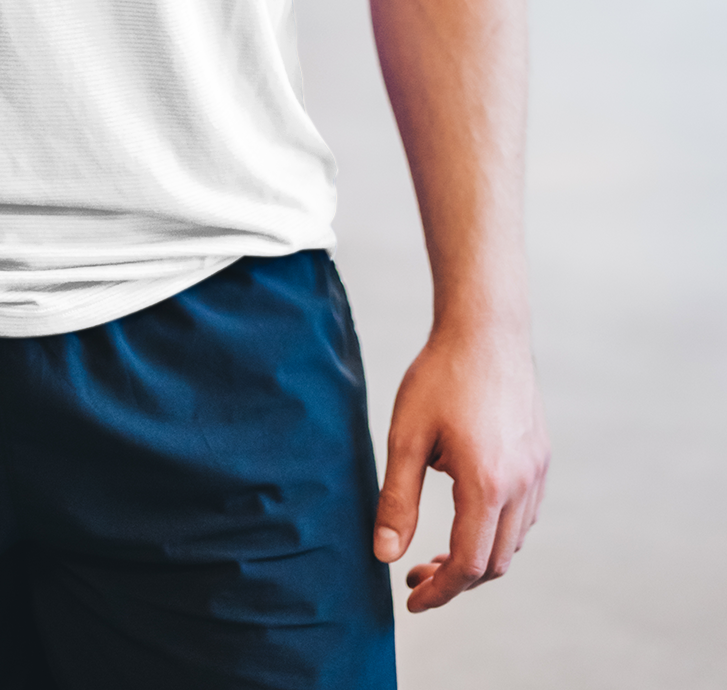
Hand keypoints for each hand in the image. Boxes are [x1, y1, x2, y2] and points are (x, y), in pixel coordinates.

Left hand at [373, 321, 549, 611]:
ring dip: (479, 556)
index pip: (469, 565)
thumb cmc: (440, 375)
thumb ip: (397, 500)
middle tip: (418, 573)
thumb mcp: (406, 436)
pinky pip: (526, 514)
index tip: (412, 600)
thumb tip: (385, 556)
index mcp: (487, 484)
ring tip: (439, 547)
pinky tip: (469, 513)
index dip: (440, 591)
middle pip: (495, 562)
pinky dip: (498, 530)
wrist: (485, 326)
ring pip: (514, 541)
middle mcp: (521, 484)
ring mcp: (537, 470)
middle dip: (457, 579)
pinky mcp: (541, 455)